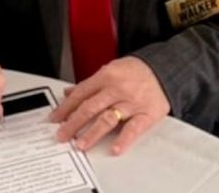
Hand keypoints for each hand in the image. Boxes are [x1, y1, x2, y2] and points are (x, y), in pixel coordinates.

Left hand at [51, 56, 169, 155]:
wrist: (163, 70)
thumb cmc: (135, 71)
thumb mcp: (111, 70)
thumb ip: (90, 84)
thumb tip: (69, 92)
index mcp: (106, 76)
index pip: (81, 93)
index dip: (66, 107)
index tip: (55, 119)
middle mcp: (117, 88)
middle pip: (90, 107)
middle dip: (73, 123)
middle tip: (62, 135)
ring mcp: (132, 102)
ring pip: (108, 118)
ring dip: (92, 133)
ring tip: (81, 144)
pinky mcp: (147, 114)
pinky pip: (134, 128)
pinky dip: (123, 139)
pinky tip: (115, 148)